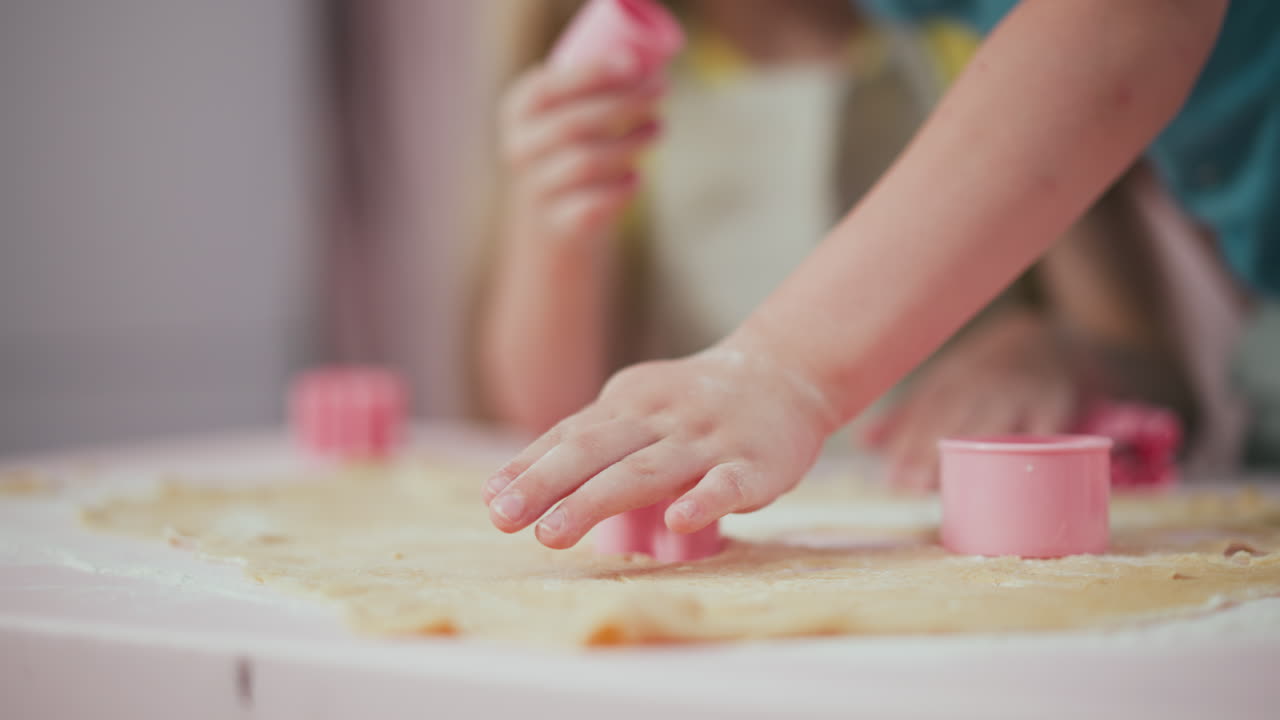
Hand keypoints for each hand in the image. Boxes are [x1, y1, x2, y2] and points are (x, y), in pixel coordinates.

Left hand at [481, 335, 839, 548]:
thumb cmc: (693, 405)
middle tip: (506, 517)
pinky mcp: (755, 464)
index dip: (529, 466)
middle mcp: (662, 417)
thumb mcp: (635, 408)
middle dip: (546, 484)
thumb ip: (581, 442)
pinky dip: (704, 502)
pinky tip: (679, 522)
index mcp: (628, 402)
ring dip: (595, 500)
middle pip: (595, 450)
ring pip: (647, 470)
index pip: (570, 435)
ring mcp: (708, 439)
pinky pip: (727, 484)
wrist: (787, 373)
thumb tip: (502, 487)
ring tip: (552, 533)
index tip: (492, 500)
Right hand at [500, 56, 663, 245]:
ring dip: (630, 143)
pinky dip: (620, 189)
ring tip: (657, 130)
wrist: (552, 217)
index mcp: (517, 111)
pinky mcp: (557, 223)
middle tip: (660, 94)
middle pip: (573, 123)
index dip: (591, 73)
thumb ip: (594, 88)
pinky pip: (592, 205)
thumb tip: (652, 65)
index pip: (548, 87)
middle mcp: (518, 148)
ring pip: (585, 162)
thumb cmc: (572, 149)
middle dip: (624, 104)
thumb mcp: (569, 112)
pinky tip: (636, 178)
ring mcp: (534, 188)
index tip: (634, 64)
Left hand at [861, 308, 1079, 492]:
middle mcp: (983, 379)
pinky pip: (1042, 430)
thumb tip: (862, 442)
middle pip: (953, 413)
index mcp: (954, 374)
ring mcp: (1020, 389)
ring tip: (949, 488)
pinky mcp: (1056, 403)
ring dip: (970, 456)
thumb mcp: (948, 382)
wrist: (1056, 339)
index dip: (907, 440)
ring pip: (992, 424)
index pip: (926, 406)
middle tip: (910, 486)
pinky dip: (1026, 452)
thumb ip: (908, 414)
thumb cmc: (989, 372)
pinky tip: (1009, 476)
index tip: (892, 475)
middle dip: (929, 449)